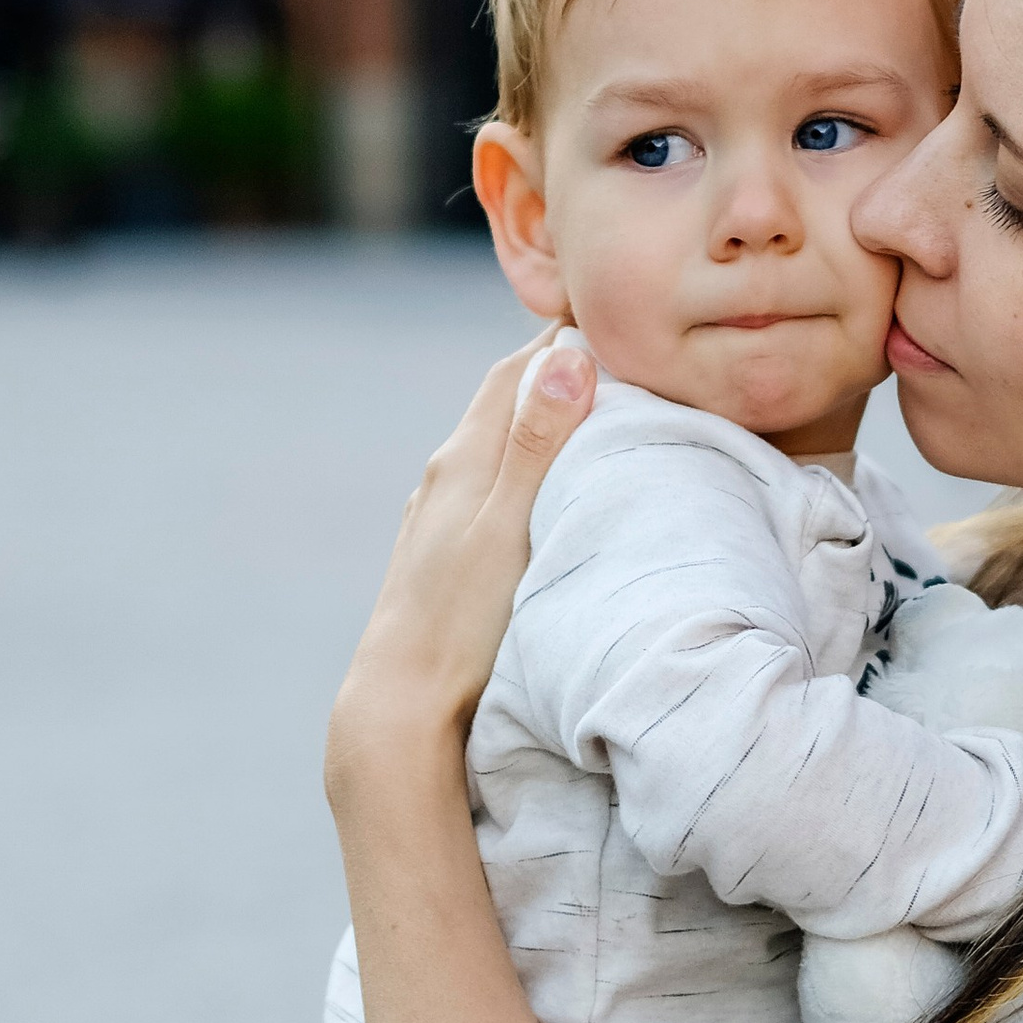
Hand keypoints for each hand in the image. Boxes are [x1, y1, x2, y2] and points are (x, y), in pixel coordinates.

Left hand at [325, 333, 596, 804]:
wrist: (400, 706)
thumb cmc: (463, 623)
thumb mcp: (512, 527)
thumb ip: (538, 443)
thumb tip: (568, 354)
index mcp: (464, 458)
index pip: (518, 369)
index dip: (566, 337)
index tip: (619, 316)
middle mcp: (443, 477)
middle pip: (503, 399)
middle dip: (557, 370)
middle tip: (621, 354)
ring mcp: (436, 517)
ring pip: (493, 445)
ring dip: (538, 422)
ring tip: (593, 416)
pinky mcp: (438, 555)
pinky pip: (486, 487)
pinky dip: (521, 469)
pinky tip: (539, 491)